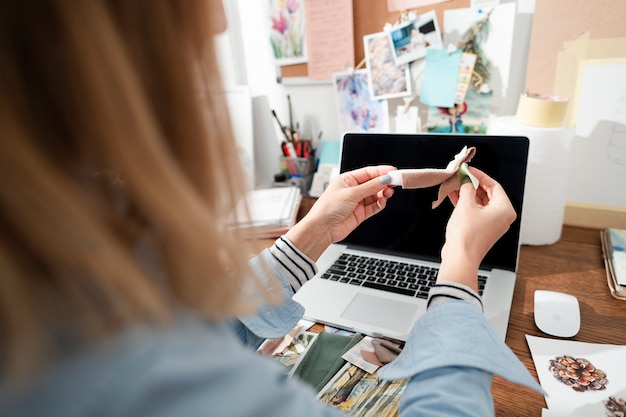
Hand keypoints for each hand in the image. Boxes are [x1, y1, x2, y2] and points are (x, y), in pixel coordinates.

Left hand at [285, 165, 395, 260]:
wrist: (322, 228)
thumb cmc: (328, 208)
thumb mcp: (351, 193)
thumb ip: (370, 187)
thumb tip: (385, 179)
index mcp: (347, 180)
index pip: (368, 172)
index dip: (381, 171)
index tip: (393, 171)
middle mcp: (353, 190)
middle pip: (373, 183)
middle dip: (384, 183)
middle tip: (395, 182)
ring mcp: (357, 202)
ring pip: (375, 195)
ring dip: (383, 194)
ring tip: (388, 193)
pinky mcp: (360, 213)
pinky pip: (374, 206)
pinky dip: (380, 204)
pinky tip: (382, 202)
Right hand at [438, 167, 515, 289]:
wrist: (460, 257)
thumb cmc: (466, 234)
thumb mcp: (466, 204)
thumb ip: (467, 188)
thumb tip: (466, 180)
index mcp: (505, 209)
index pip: (494, 185)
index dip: (479, 176)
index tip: (468, 170)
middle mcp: (501, 217)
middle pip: (488, 194)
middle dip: (472, 185)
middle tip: (460, 176)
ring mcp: (492, 224)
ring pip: (480, 203)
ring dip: (467, 194)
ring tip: (455, 185)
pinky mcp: (481, 229)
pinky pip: (475, 212)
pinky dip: (466, 204)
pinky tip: (454, 196)